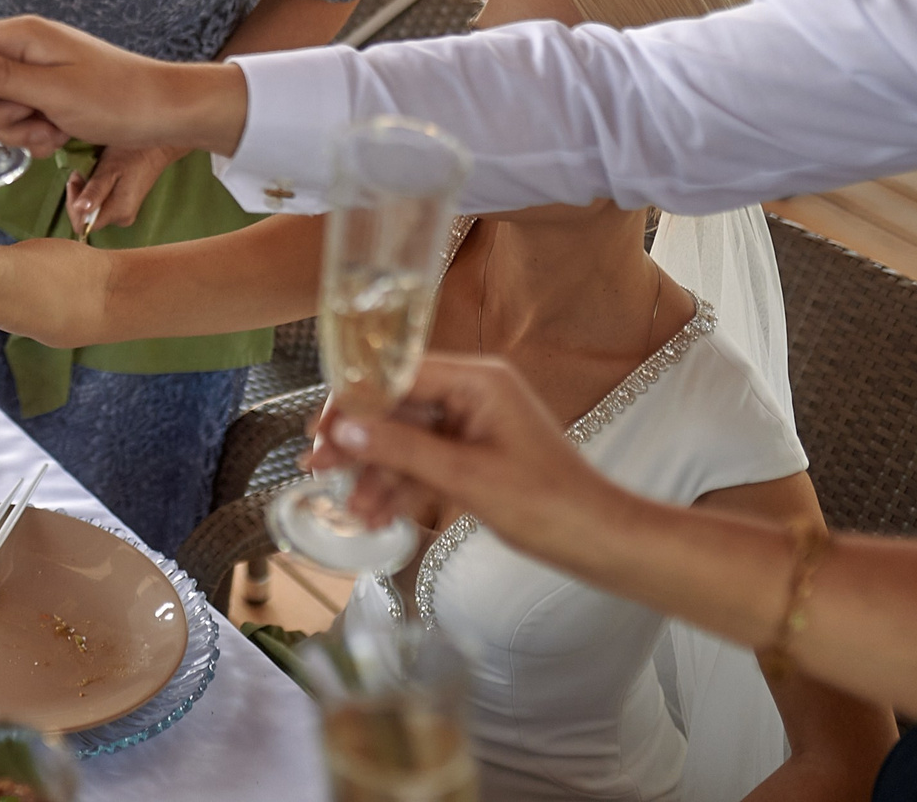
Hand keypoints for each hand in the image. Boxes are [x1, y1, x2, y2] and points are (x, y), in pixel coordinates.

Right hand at [0, 15, 241, 154]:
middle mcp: (25, 47)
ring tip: (53, 129)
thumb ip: (0, 77)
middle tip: (35, 120)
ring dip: (21, 128)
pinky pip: (20, 117)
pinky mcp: (47, 93)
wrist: (165, 113)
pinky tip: (58, 135)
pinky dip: (35, 132)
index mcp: (24, 35)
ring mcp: (37, 71)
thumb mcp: (53, 91)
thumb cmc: (116, 98)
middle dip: (1, 113)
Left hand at [67, 143, 187, 232]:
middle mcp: (121, 218)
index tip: (76, 180)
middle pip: (86, 217)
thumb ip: (94, 192)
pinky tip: (99, 174)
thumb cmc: (132, 154)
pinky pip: (101, 203)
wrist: (155, 147)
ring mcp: (124, 213)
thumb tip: (78, 210)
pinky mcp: (125, 206)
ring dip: (86, 190)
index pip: (83, 224)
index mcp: (118, 213)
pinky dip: (94, 190)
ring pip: (92, 209)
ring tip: (91, 170)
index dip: (73, 204)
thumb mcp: (109, 170)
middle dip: (79, 195)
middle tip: (82, 172)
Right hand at [310, 354, 637, 569]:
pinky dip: (401, 486)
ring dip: (376, 472)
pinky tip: (376, 513)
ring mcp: (474, 425)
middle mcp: (473, 393)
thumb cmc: (547, 505)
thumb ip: (400, 449)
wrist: (599, 542)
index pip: (397, 373)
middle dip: (358, 441)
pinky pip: (425, 461)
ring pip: (406, 439)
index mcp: (478, 381)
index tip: (319, 428)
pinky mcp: (475, 455)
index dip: (352, 399)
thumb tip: (343, 428)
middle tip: (317, 466)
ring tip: (350, 508)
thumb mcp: (465, 477)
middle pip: (396, 406)